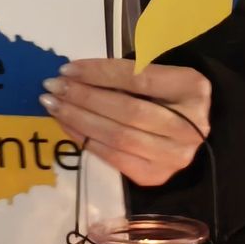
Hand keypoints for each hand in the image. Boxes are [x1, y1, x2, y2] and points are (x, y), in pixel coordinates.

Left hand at [40, 58, 210, 187]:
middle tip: (54, 87)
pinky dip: (85, 140)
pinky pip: (114, 158)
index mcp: (192, 88)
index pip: (138, 79)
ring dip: (79, 120)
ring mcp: (175, 156)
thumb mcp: (151, 70)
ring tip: (52, 104)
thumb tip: (73, 74)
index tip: (67, 68)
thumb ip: (122, 71)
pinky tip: (66, 124)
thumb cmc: (161, 90)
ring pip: (119, 137)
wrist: (184, 126)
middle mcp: (190, 126)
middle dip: (85, 97)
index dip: (100, 73)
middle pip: (128, 111)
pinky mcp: (156, 175)